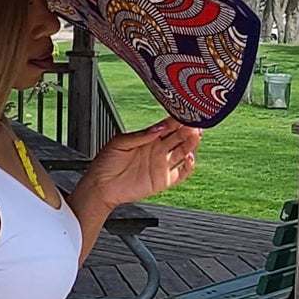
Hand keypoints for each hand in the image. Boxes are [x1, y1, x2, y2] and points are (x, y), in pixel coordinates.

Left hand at [82, 119, 200, 209]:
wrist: (101, 185)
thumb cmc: (106, 162)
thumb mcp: (120, 142)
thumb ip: (141, 135)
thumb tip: (158, 127)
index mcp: (148, 138)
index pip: (167, 126)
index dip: (177, 120)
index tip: (185, 113)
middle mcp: (157, 150)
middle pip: (178, 137)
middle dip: (187, 129)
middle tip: (196, 122)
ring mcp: (162, 164)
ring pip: (182, 152)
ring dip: (191, 143)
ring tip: (196, 135)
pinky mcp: (163, 180)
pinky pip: (181, 173)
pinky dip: (188, 166)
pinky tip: (190, 157)